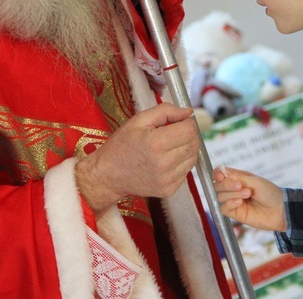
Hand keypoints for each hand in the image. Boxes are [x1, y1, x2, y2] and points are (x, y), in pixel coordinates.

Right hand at [74, 104, 198, 215]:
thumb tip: (189, 112)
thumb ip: (166, 111)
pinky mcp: (169, 190)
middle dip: (188, 135)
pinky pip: (186, 172)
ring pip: (193, 158)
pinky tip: (165, 161)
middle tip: (173, 133)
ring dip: (185, 150)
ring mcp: (167, 180)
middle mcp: (164, 163)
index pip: (190, 129)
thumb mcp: (139, 120)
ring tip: (168, 148)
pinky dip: (180, 164)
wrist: (108, 175)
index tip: (178, 122)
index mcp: (156, 143)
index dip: (187, 122)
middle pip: (194, 144)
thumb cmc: (122, 145)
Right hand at [213, 166, 286, 231]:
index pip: (220, 173)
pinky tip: (240, 203)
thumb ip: (238, 178)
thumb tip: (222, 174)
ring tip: (247, 194)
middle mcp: (233, 189)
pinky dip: (230, 204)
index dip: (217, 174)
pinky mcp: (235, 213)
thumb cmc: (270, 193)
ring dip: (232, 194)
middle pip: (217, 185)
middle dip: (227, 185)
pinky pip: (223, 208)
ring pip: (220, 196)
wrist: (280, 210)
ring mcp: (233, 201)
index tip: (221, 176)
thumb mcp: (255, 181)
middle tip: (240, 186)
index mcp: (238, 177)